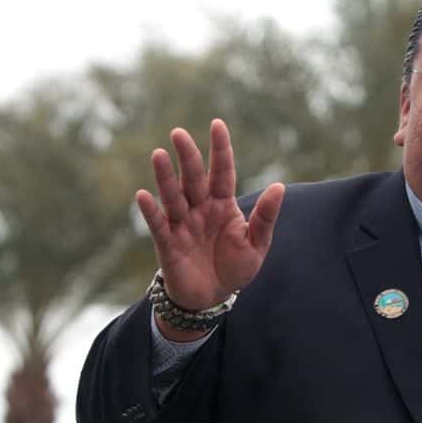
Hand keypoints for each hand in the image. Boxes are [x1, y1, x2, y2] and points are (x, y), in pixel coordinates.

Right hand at [137, 118, 284, 318]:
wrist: (212, 298)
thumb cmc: (235, 268)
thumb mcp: (256, 244)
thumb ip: (265, 217)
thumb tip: (279, 186)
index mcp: (223, 205)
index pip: (222, 172)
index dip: (220, 149)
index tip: (217, 124)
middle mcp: (200, 209)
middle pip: (193, 178)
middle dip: (187, 156)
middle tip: (178, 133)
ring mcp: (182, 224)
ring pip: (173, 196)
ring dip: (165, 177)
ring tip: (158, 154)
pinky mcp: (167, 243)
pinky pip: (158, 224)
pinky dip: (150, 211)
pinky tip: (143, 195)